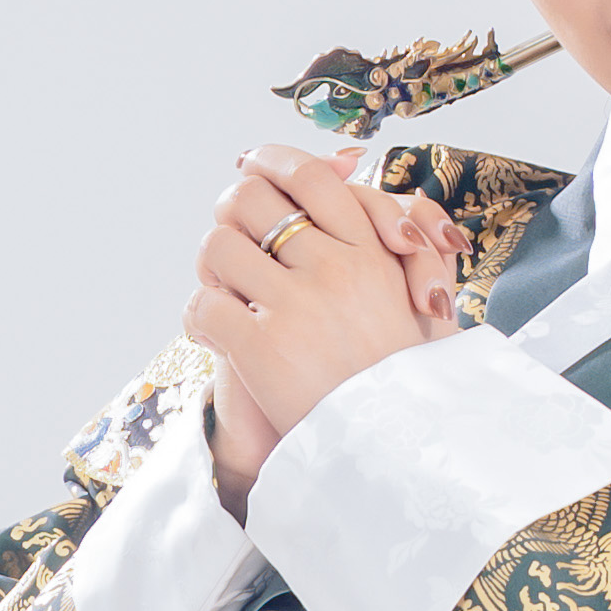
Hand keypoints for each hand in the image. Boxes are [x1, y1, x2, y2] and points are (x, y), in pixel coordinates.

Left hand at [190, 147, 460, 496]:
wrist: (398, 451)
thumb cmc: (400, 375)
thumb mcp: (409, 293)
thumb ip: (380, 228)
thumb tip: (341, 159)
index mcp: (371, 252)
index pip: (310, 176)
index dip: (273, 162)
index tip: (253, 166)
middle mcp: (335, 269)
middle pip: (251, 200)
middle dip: (232, 214)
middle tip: (234, 241)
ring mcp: (297, 305)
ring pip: (218, 245)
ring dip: (213, 269)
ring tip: (229, 295)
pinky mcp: (262, 345)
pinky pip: (203, 304)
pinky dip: (200, 318)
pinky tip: (218, 336)